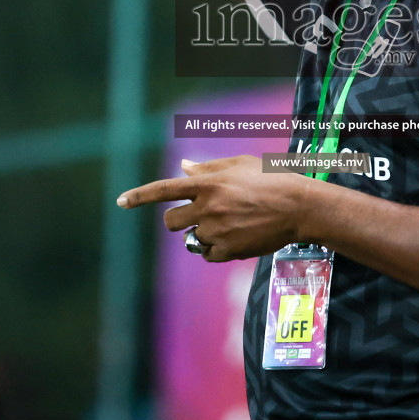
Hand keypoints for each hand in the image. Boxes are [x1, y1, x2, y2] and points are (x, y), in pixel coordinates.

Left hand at [117, 156, 310, 261]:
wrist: (298, 206)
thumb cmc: (271, 179)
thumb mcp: (239, 165)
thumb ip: (207, 168)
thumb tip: (183, 167)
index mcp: (207, 182)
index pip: (163, 190)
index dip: (139, 196)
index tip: (120, 202)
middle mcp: (207, 206)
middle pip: (171, 222)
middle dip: (179, 221)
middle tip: (199, 217)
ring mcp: (216, 230)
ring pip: (193, 239)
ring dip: (204, 234)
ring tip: (232, 224)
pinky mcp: (227, 250)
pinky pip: (208, 254)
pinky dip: (216, 249)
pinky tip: (237, 237)